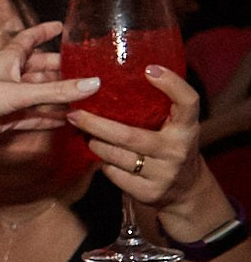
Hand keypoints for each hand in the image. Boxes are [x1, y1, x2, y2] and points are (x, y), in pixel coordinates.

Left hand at [0, 20, 100, 143]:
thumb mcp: (19, 91)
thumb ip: (56, 91)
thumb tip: (93, 84)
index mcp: (8, 59)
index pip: (29, 39)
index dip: (44, 32)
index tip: (61, 26)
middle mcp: (8, 76)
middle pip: (39, 70)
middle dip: (60, 69)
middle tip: (86, 70)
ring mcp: (6, 98)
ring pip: (38, 95)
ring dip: (58, 97)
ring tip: (85, 97)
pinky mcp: (3, 119)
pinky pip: (31, 118)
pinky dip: (48, 119)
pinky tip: (66, 121)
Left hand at [65, 64, 205, 209]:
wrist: (184, 190)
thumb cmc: (169, 146)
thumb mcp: (173, 125)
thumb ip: (156, 107)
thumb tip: (117, 74)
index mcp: (188, 128)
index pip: (188, 102)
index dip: (172, 84)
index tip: (149, 69)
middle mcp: (178, 150)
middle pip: (128, 135)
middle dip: (95, 124)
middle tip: (74, 113)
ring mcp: (163, 173)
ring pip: (114, 155)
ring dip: (94, 143)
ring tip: (85, 134)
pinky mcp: (148, 192)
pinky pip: (112, 173)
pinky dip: (103, 164)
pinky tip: (102, 157)